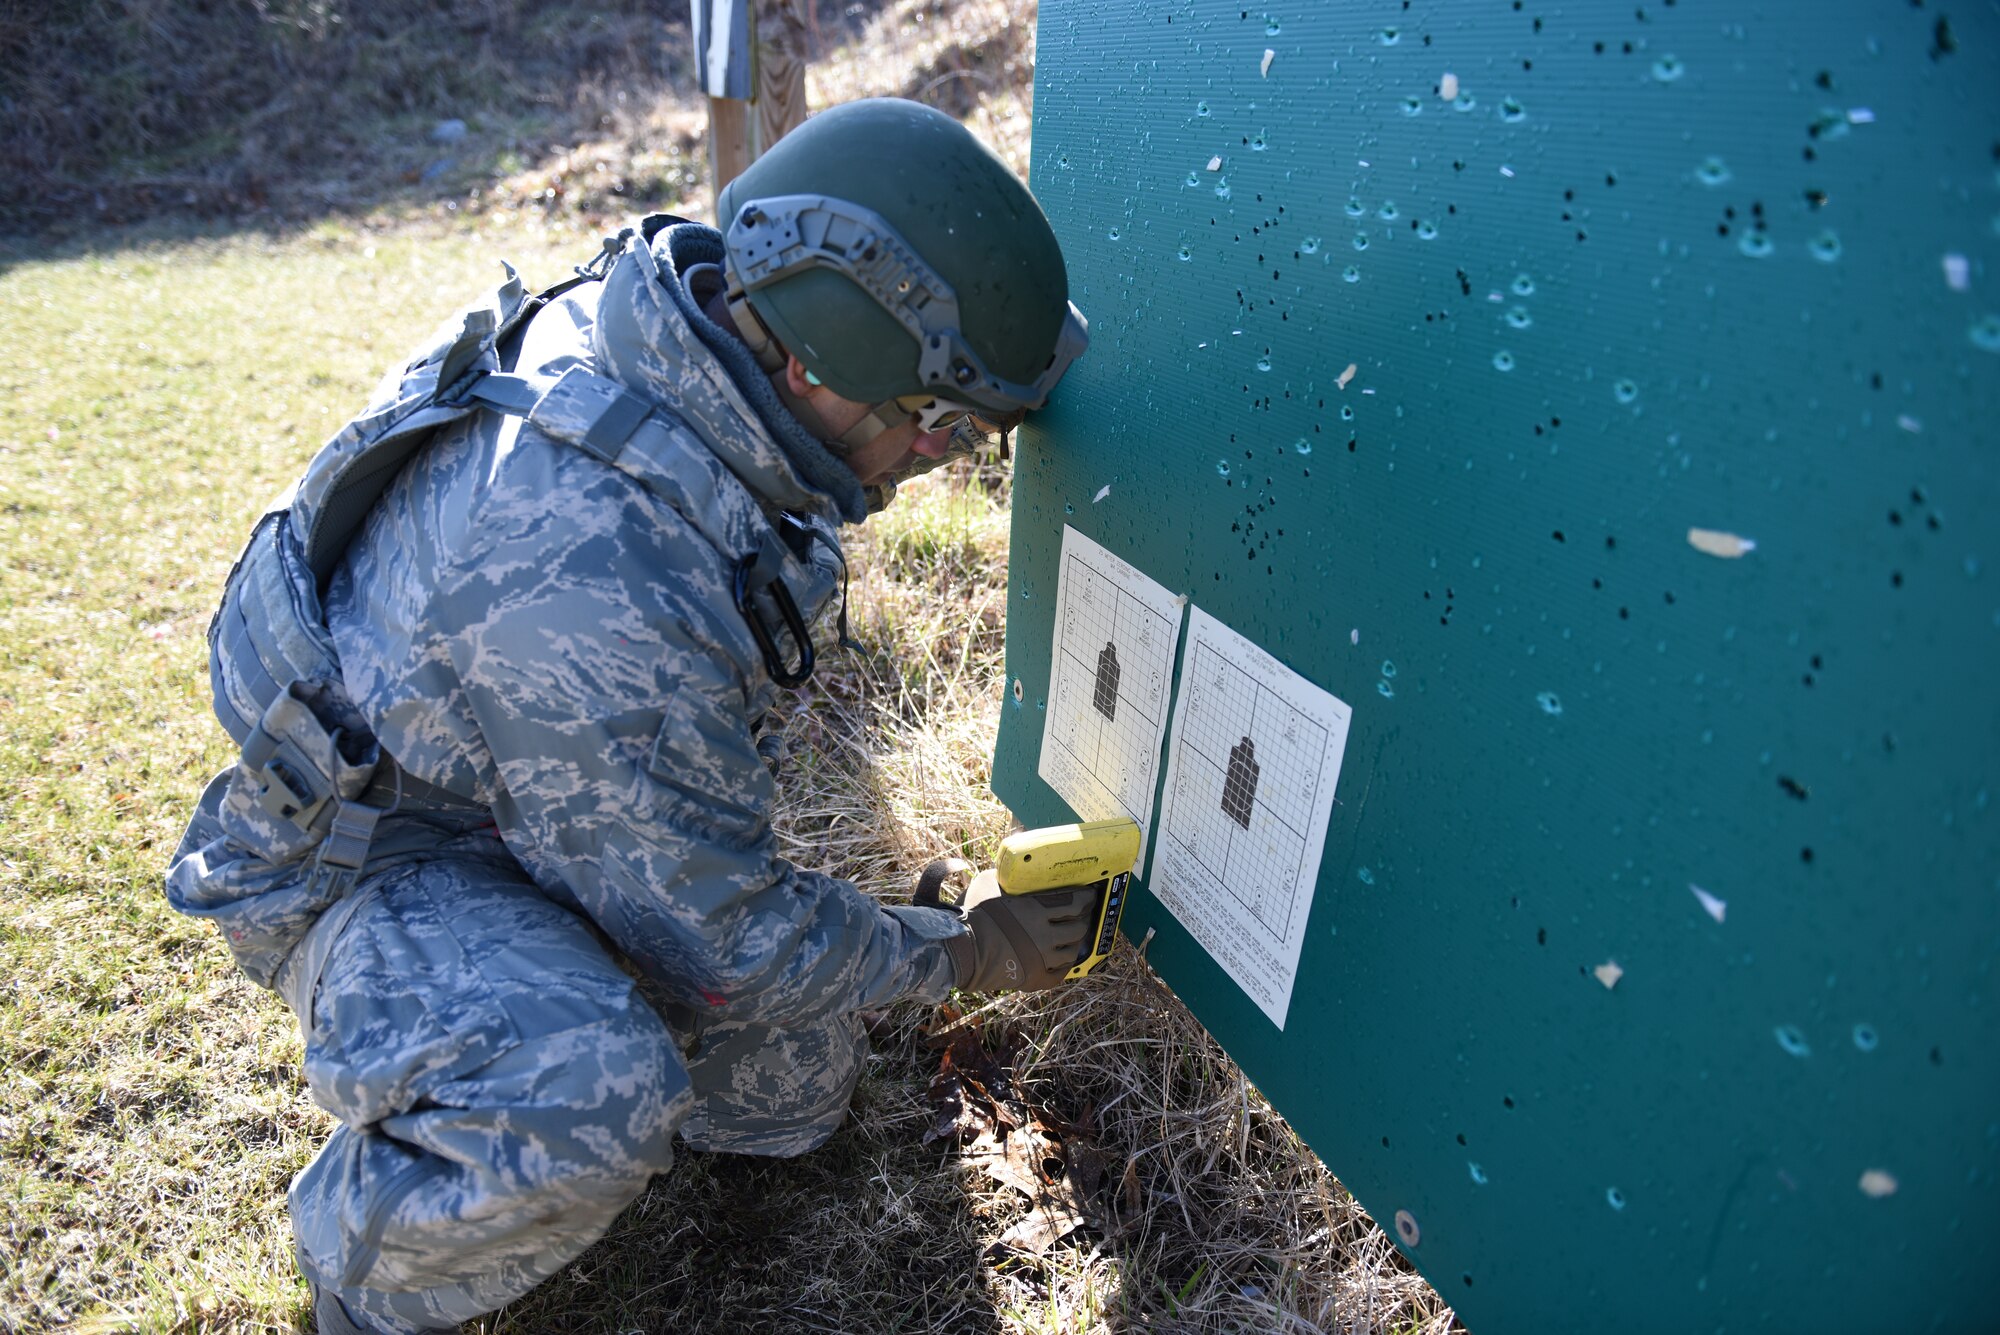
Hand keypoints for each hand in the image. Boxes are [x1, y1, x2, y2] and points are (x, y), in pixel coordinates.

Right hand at [943, 868, 1090, 992]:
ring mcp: (1041, 959)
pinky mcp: (1034, 978)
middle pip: (1078, 927)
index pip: (1075, 902)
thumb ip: (1007, 877)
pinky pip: (1059, 974)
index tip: (1090, 894)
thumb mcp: (988, 883)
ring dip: (1075, 941)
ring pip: (1072, 951)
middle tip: (1082, 914)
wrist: (959, 951)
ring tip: (1072, 936)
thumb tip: (1014, 869)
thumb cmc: (972, 914)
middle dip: (1083, 919)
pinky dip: (1064, 965)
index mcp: (1036, 909)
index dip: (1086, 898)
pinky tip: (1063, 959)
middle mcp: (1044, 935)